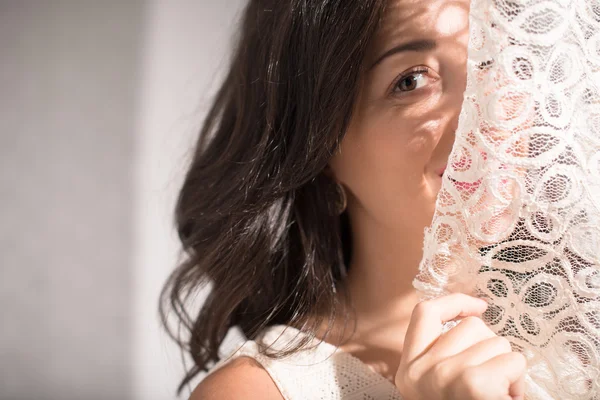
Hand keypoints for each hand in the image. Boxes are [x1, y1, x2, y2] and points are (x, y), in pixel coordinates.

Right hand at [395, 293, 526, 399]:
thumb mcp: (433, 389)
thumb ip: (439, 357)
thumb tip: (472, 322)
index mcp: (409, 370)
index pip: (424, 313)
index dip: (454, 302)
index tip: (477, 307)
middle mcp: (422, 371)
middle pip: (469, 326)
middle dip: (491, 347)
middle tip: (492, 379)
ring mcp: (446, 376)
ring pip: (496, 342)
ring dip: (507, 367)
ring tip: (498, 395)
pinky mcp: (474, 385)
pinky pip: (512, 361)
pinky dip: (519, 382)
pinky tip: (507, 399)